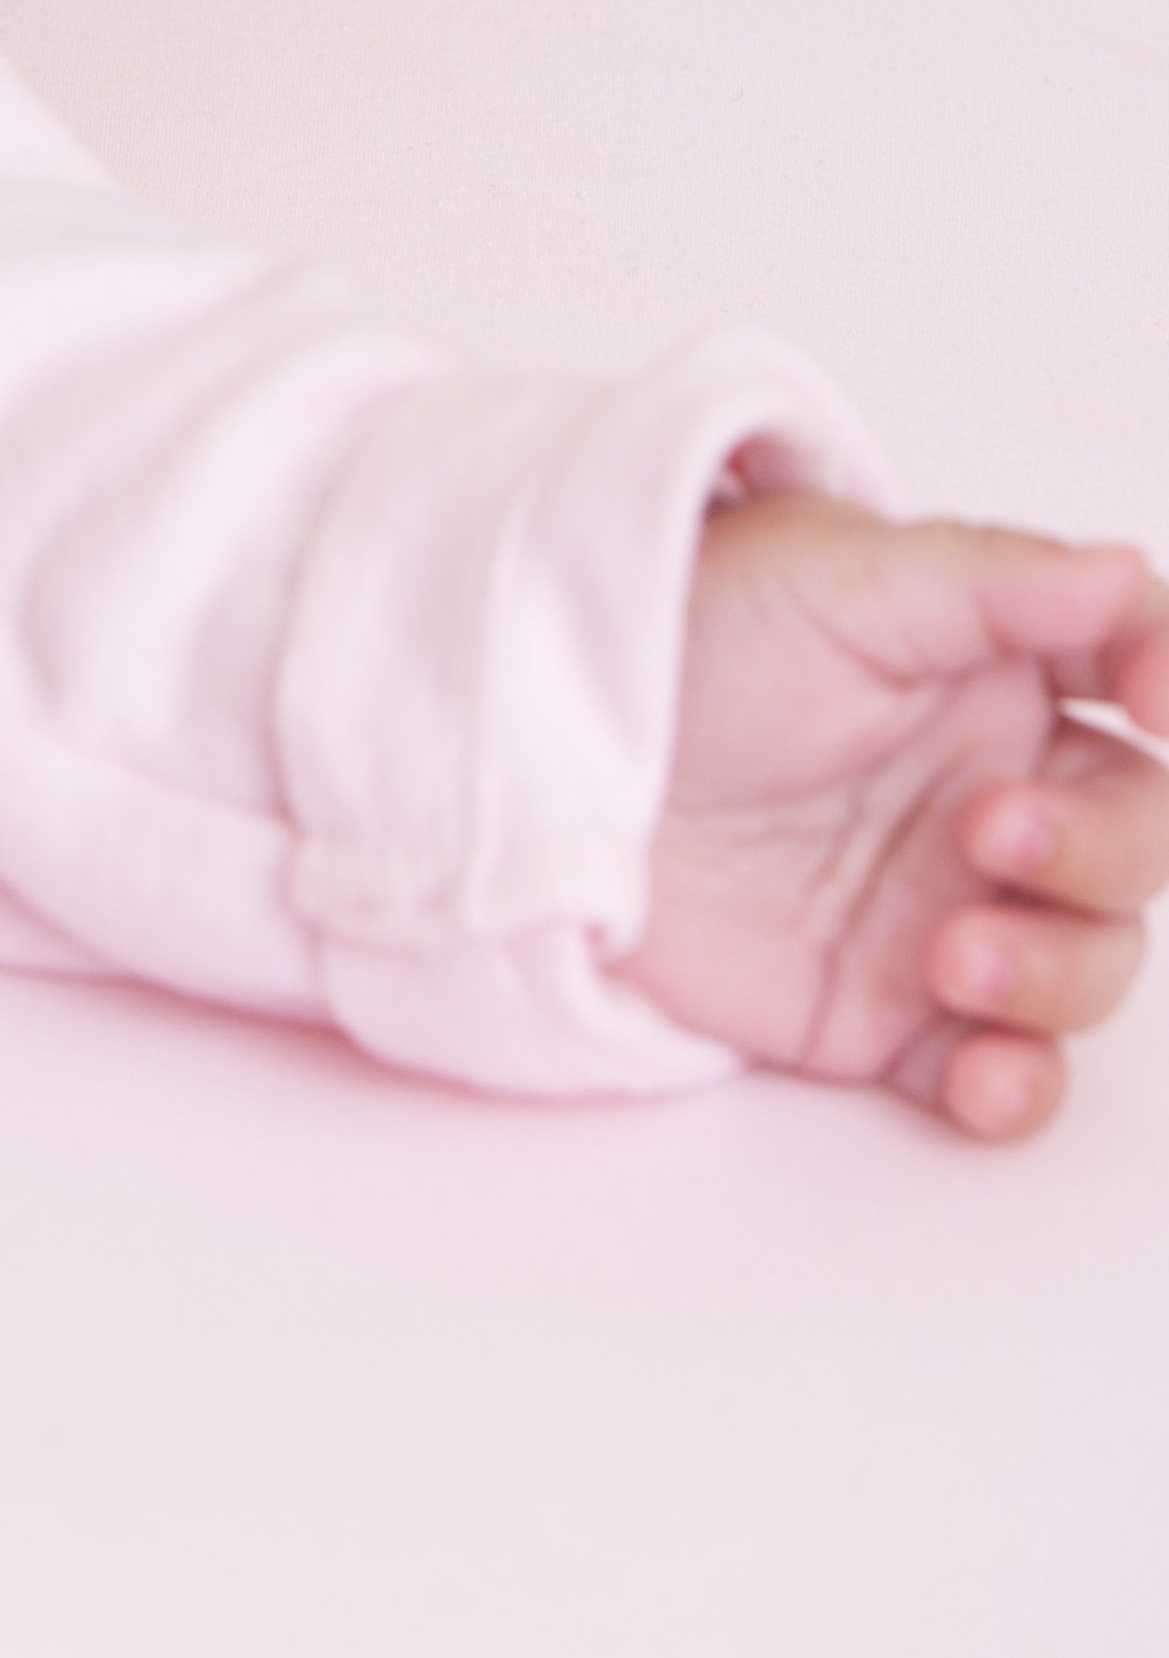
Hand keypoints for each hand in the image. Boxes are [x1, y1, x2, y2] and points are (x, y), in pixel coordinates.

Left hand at [628, 493, 1168, 1139]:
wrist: (550, 755)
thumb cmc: (684, 634)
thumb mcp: (834, 578)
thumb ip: (993, 583)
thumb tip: (1129, 571)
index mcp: (998, 674)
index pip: (1139, 677)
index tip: (1154, 703)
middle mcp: (993, 794)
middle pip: (1136, 840)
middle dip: (1097, 849)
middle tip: (988, 835)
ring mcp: (950, 907)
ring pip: (1089, 962)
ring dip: (1057, 971)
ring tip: (952, 958)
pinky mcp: (889, 1011)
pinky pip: (1001, 1067)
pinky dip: (1017, 1086)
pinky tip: (981, 1077)